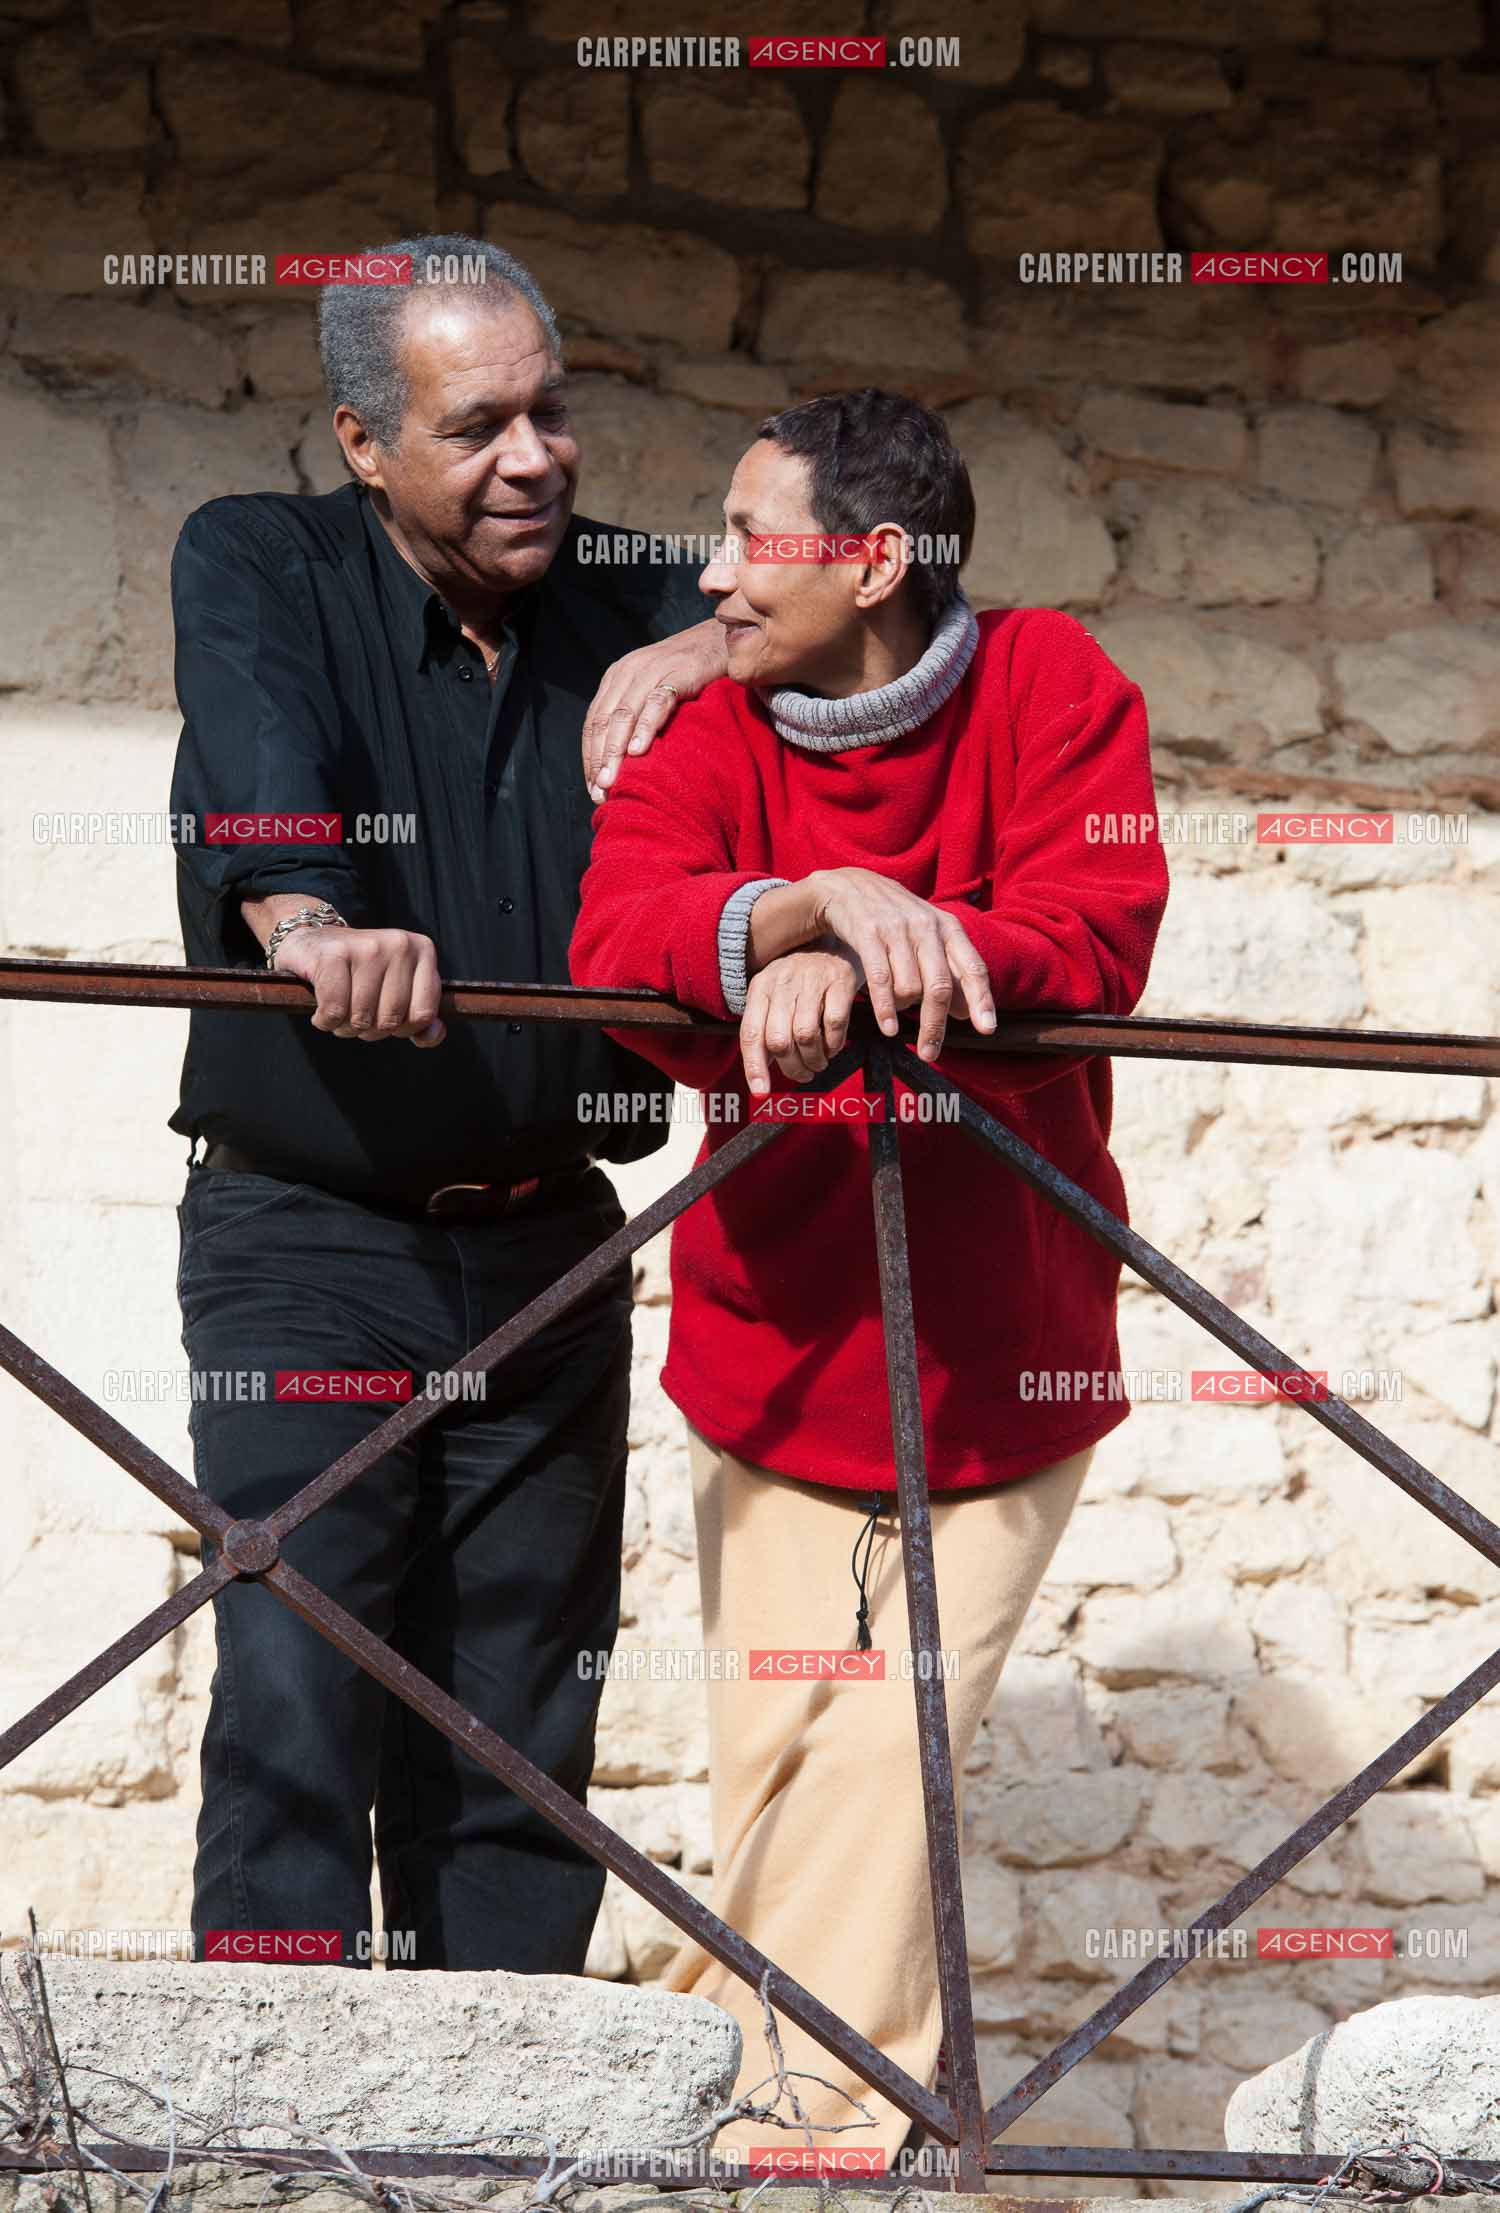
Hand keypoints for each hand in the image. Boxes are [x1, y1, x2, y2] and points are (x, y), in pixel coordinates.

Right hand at [271, 925, 446, 1046]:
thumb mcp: (398, 990)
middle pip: (391, 1020)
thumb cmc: (360, 975)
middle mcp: (399, 944)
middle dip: (370, 1030)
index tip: (386, 1017)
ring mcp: (368, 947)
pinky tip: (321, 1012)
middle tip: (356, 1015)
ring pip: (362, 1018)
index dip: (403, 1029)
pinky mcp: (334, 954)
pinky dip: (325, 1021)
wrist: (314, 942)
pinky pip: (334, 1010)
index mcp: (422, 950)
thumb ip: (420, 1017)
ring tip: (338, 1011)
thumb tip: (433, 1035)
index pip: (423, 1014)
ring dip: (345, 1028)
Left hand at [582, 617, 727, 802]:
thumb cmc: (686, 673)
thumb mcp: (650, 688)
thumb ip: (632, 713)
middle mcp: (627, 672)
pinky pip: (656, 704)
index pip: (593, 722)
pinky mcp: (676, 674)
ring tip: (612, 780)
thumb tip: (619, 761)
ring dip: (615, 751)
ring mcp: (651, 671)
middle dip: (599, 760)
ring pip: (624, 715)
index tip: (593, 787)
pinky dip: (645, 728)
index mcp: (616, 678)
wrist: (719, 640)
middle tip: (599, 792)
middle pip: (604, 721)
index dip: (590, 756)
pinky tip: (638, 751)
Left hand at [740, 945, 864, 1096]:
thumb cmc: (802, 980)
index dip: (754, 1067)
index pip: (750, 1033)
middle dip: (792, 1067)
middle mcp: (782, 981)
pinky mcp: (840, 980)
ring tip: (819, 1062)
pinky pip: (834, 1024)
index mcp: (761, 987)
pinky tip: (834, 1046)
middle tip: (804, 1073)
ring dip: (814, 1059)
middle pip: (778, 1040)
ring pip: (805, 1036)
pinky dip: (834, 1044)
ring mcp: (811, 979)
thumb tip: (761, 1072)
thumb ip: (766, 1028)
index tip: (761, 1091)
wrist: (835, 941)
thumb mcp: (777, 996)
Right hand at [806, 867, 996, 1060]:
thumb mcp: (926, 938)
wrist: (847, 886)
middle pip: (940, 986)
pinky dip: (886, 1009)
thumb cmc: (893, 919)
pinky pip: (882, 980)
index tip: (987, 1030)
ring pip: (910, 987)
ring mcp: (897, 929)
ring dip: (904, 1012)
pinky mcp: (869, 933)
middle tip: (931, 1053)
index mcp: (948, 927)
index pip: (973, 967)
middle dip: (935, 1025)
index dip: (981, 1000)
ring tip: (896, 1020)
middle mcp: (927, 926)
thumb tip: (966, 1014)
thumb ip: (948, 972)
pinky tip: (888, 1029)